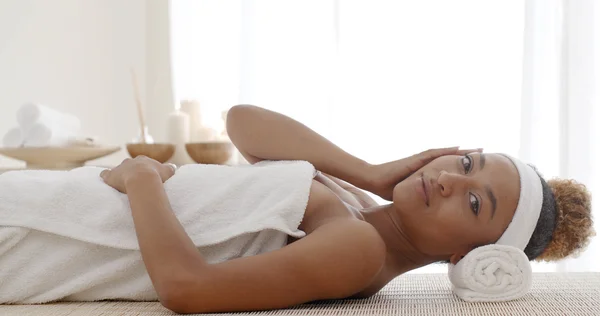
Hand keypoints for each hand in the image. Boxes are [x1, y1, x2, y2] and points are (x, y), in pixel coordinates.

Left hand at [100, 156, 176, 192]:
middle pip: (131, 165)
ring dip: (119, 174)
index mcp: (144, 160)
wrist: (142, 180)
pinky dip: (105, 176)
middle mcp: (131, 161)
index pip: (144, 163)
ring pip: (118, 169)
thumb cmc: (156, 176)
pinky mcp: (110, 175)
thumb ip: (170, 168)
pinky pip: (105, 174)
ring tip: (121, 182)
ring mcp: (120, 168)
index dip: (145, 170)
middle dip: (132, 171)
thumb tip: (174, 167)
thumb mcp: (167, 171)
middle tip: (135, 181)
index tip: (147, 177)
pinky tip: (105, 180)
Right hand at [366, 147, 481, 200]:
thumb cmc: (388, 189)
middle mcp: (425, 164)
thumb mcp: (411, 196)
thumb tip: (431, 214)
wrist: (374, 180)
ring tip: (479, 149)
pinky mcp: (415, 159)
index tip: (478, 167)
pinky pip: (434, 154)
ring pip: (446, 154)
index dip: (462, 167)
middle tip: (485, 153)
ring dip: (462, 152)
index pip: (447, 168)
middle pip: (450, 159)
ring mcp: (420, 160)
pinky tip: (459, 149)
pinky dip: (447, 151)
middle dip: (467, 157)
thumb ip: (421, 200)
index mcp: (426, 173)